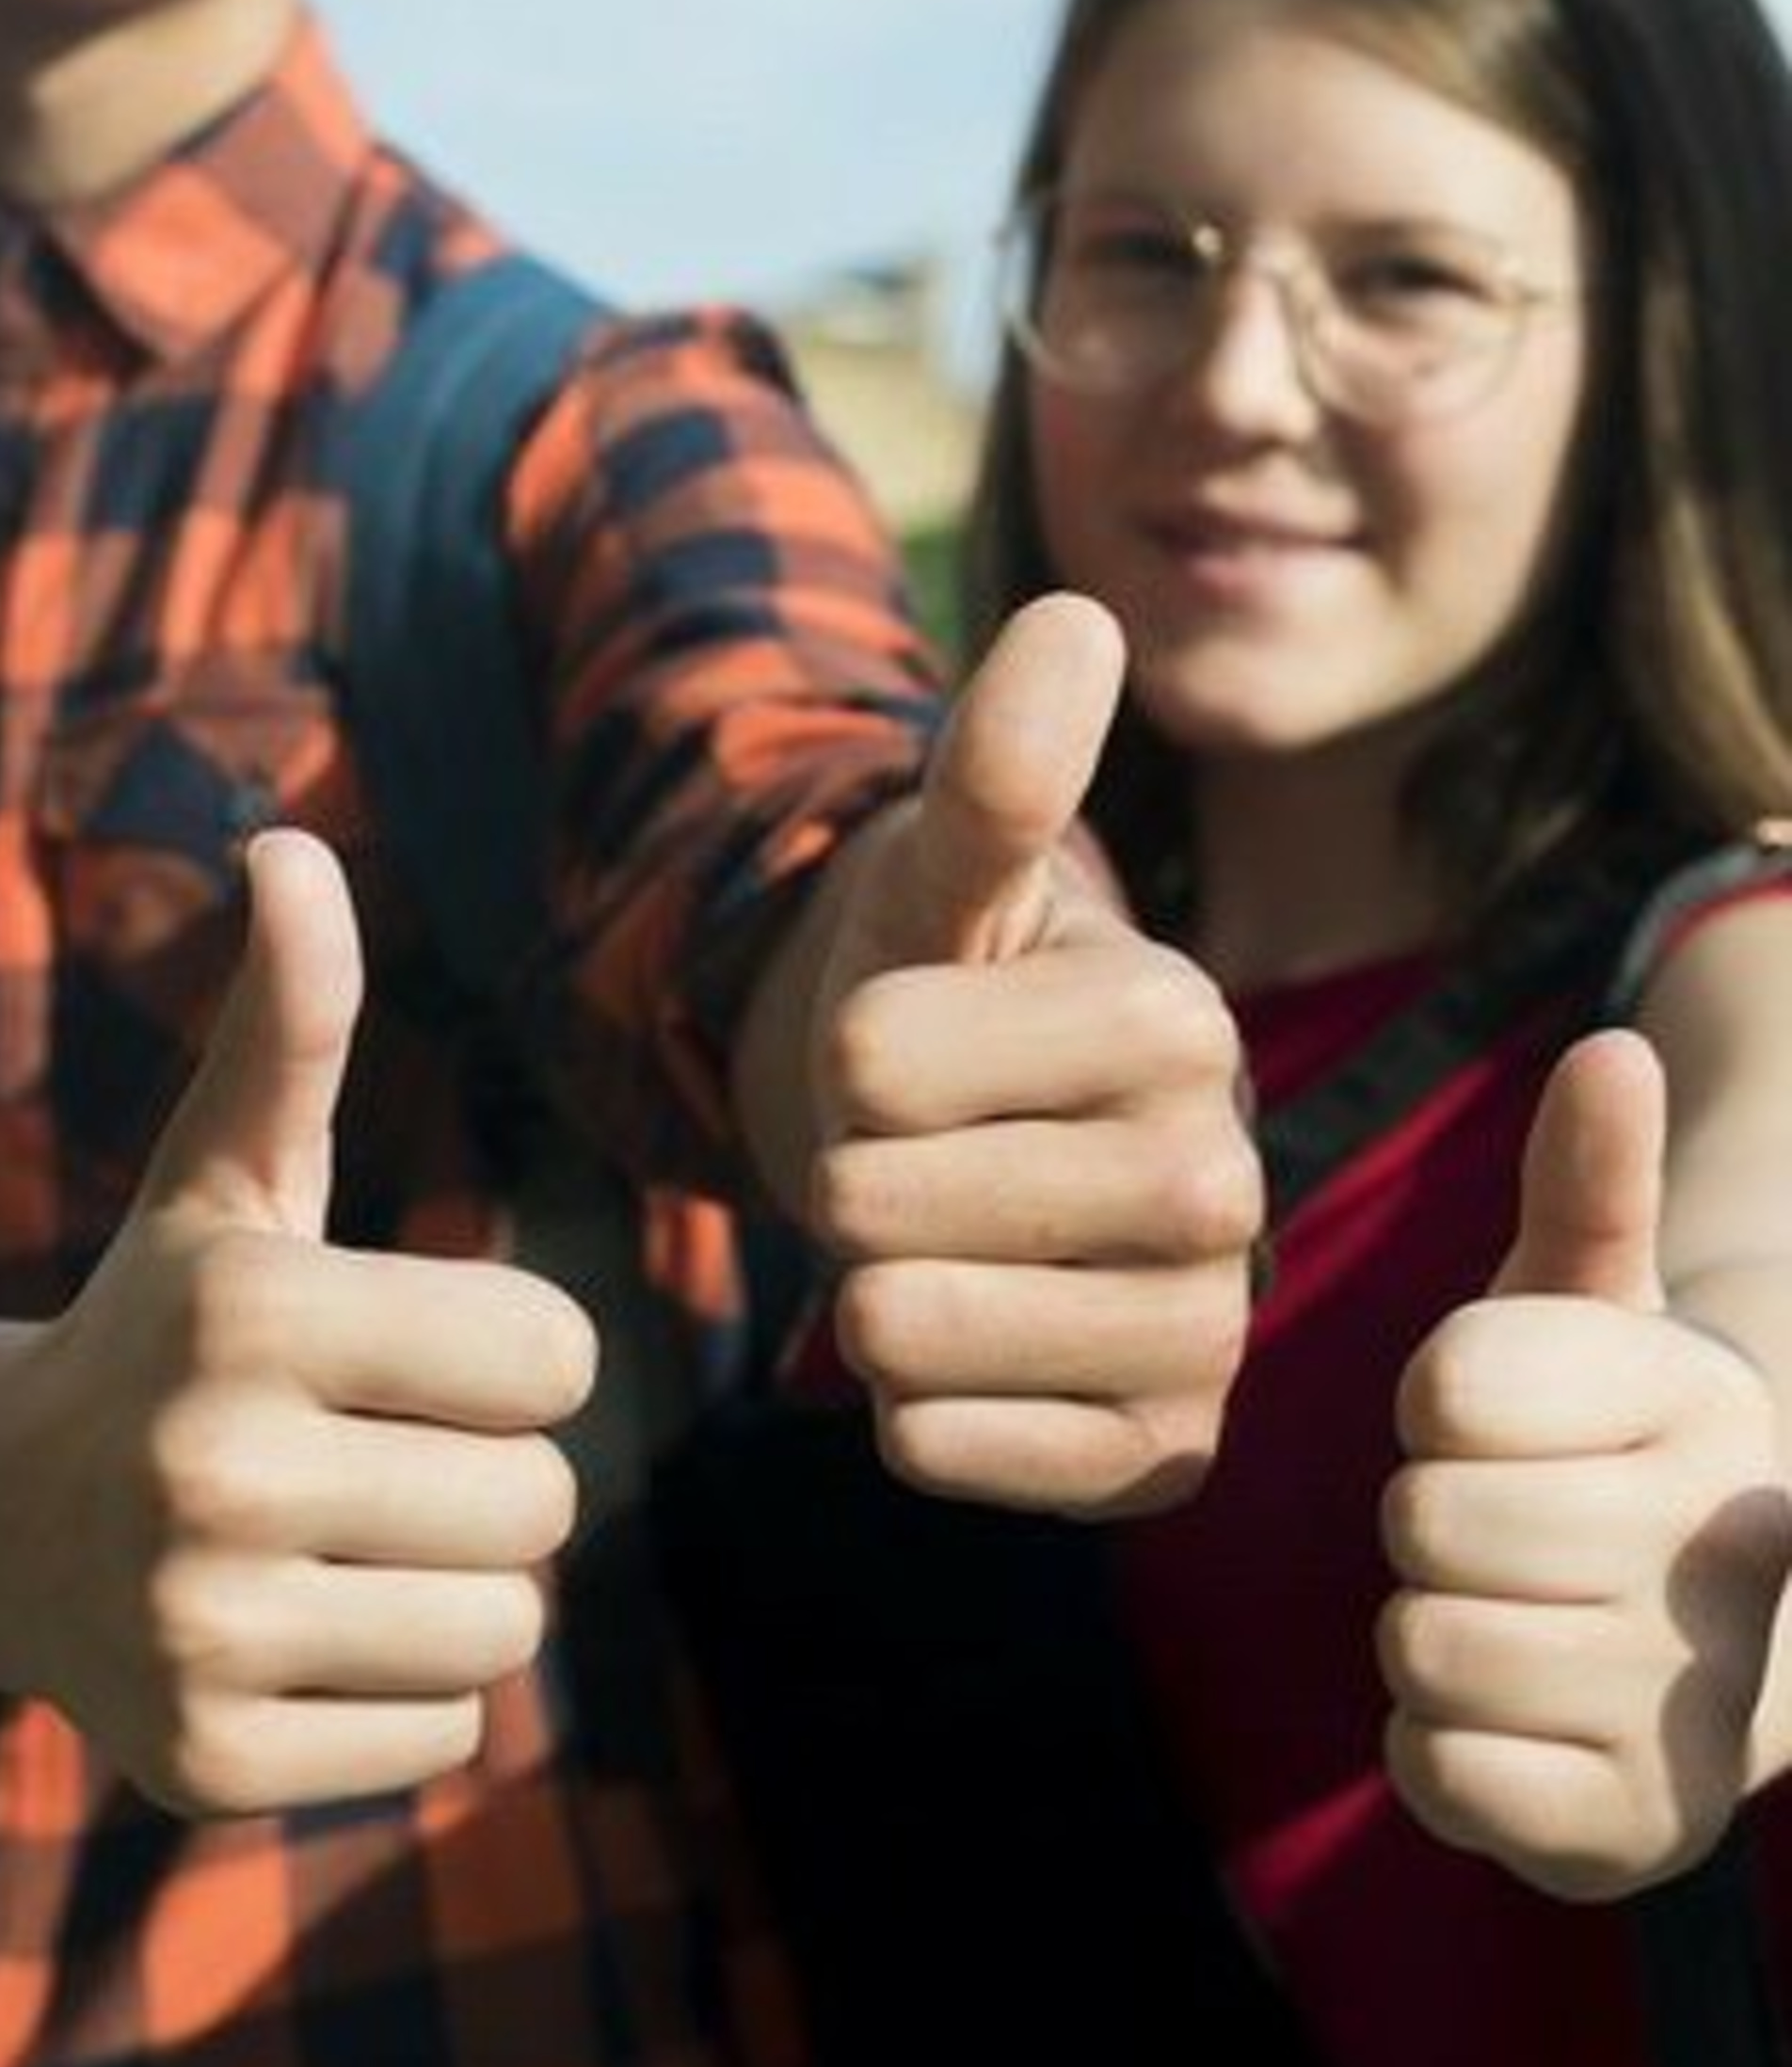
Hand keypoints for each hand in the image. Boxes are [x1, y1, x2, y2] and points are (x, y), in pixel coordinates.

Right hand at [6, 830, 596, 1814]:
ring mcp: (201, 1632)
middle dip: (486, 1473)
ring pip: (507, 1629)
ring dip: (453, 1587)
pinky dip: (400, 1695)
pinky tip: (298, 1634)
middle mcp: (212, 1473)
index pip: (557, 1355)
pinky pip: (445, 1739)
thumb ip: (293, 1019)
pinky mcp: (208, 1762)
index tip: (402, 1351)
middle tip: (367, 1455)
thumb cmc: (167, 1322)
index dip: (504, 1352)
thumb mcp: (229, 1169)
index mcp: (251, 1310)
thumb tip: (288, 844)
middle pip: (545, 1501)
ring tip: (338, 1543)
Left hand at [804, 593, 1258, 1514]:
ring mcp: (1205, 1328)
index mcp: (1174, 1016)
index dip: (839, 1057)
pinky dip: (909, 1410)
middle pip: (880, 1207)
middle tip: (907, 1161)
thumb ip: (996, 771)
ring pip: (907, 1334)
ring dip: (861, 1290)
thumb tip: (1073, 613)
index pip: (874, 1064)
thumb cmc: (941, 997)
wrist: (971, 1162)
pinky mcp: (1161, 1453)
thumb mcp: (940, 883)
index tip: (900, 1049)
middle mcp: (1226, 1179)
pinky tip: (959, 1351)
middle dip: (841, 1179)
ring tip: (928, 1248)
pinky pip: (954, 1453)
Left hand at [1381, 1031, 1791, 1898]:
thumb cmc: (1604, 1443)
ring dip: (1429, 1629)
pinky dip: (1440, 1750)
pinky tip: (1516, 1724)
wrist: (1722, 1647)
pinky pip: (1437, 1770)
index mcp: (1703, 1401)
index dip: (1437, 1404)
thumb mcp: (1589, 1302)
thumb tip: (1607, 1048)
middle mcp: (1732, 1552)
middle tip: (1500, 1532)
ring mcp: (1697, 1708)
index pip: (1447, 1387)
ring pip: (1421, 1642)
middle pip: (1426, 1519)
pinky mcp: (1638, 1834)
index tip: (1504, 1422)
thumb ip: (1590, 1181)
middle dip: (1428, 1519)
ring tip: (1517, 1618)